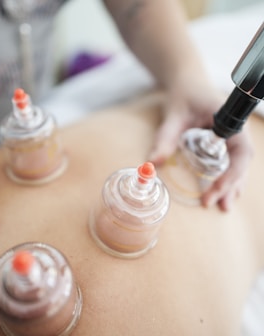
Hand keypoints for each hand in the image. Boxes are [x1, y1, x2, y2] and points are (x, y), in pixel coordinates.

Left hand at [148, 79, 253, 210]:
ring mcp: (232, 135)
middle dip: (230, 185)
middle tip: (219, 206)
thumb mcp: (173, 116)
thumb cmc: (183, 95)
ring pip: (238, 164)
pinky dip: (227, 176)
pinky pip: (230, 160)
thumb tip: (152, 164)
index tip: (216, 190)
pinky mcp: (224, 140)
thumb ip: (165, 138)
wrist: (187, 83)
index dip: (232, 174)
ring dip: (232, 185)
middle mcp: (235, 129)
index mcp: (230, 120)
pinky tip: (222, 190)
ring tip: (224, 205)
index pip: (241, 152)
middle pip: (241, 162)